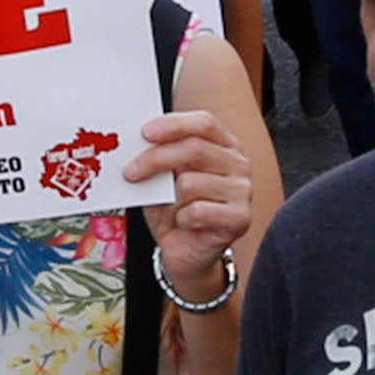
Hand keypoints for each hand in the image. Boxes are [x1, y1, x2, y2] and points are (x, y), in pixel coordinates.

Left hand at [126, 106, 250, 296]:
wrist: (186, 252)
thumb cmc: (175, 210)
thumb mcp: (162, 178)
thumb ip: (157, 157)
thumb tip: (137, 143)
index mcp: (224, 145)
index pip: (204, 123)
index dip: (174, 125)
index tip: (145, 133)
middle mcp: (238, 164)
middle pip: (194, 149)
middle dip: (155, 159)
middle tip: (130, 171)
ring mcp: (243, 191)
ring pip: (191, 182)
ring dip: (170, 198)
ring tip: (172, 207)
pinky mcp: (240, 218)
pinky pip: (198, 211)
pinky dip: (181, 219)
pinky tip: (185, 223)